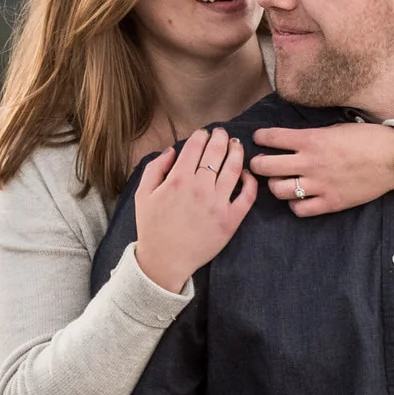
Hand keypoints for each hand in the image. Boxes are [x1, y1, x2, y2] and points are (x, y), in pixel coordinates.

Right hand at [134, 128, 255, 292]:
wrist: (164, 261)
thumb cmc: (152, 228)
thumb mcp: (143, 194)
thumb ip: (155, 168)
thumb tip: (172, 150)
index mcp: (177, 179)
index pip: (195, 147)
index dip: (201, 135)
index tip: (204, 133)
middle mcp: (200, 188)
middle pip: (216, 152)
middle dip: (220, 137)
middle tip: (222, 133)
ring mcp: (218, 203)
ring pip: (234, 168)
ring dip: (237, 152)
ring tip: (236, 145)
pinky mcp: (231, 220)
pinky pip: (247, 195)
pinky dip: (250, 181)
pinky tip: (247, 173)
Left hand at [250, 122, 393, 215]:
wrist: (393, 158)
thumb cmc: (366, 139)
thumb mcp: (335, 129)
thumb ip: (311, 137)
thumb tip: (291, 142)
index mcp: (312, 140)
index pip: (272, 138)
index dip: (261, 138)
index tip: (259, 139)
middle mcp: (311, 163)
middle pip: (266, 166)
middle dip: (258, 164)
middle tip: (260, 163)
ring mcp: (319, 185)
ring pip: (278, 190)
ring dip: (274, 185)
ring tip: (279, 181)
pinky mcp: (330, 202)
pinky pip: (299, 209)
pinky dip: (294, 204)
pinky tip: (298, 197)